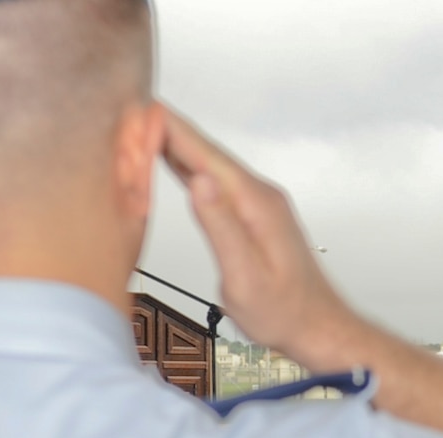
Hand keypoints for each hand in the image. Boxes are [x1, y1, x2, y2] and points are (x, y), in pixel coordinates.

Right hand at [160, 107, 360, 372]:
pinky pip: (217, 179)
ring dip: (175, 143)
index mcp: (255, 204)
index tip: (136, 102)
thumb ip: (222, 228)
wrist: (319, 328)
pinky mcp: (255, 214)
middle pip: (204, 152)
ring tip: (137, 123)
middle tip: (123, 105)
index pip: (203, 154)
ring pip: (209, 163)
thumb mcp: (245, 277)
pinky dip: (189, 165)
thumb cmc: (284, 312)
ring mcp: (259, 203)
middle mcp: (260, 195)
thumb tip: (200, 180)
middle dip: (165, 127)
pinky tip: (172, 159)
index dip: (168, 127)